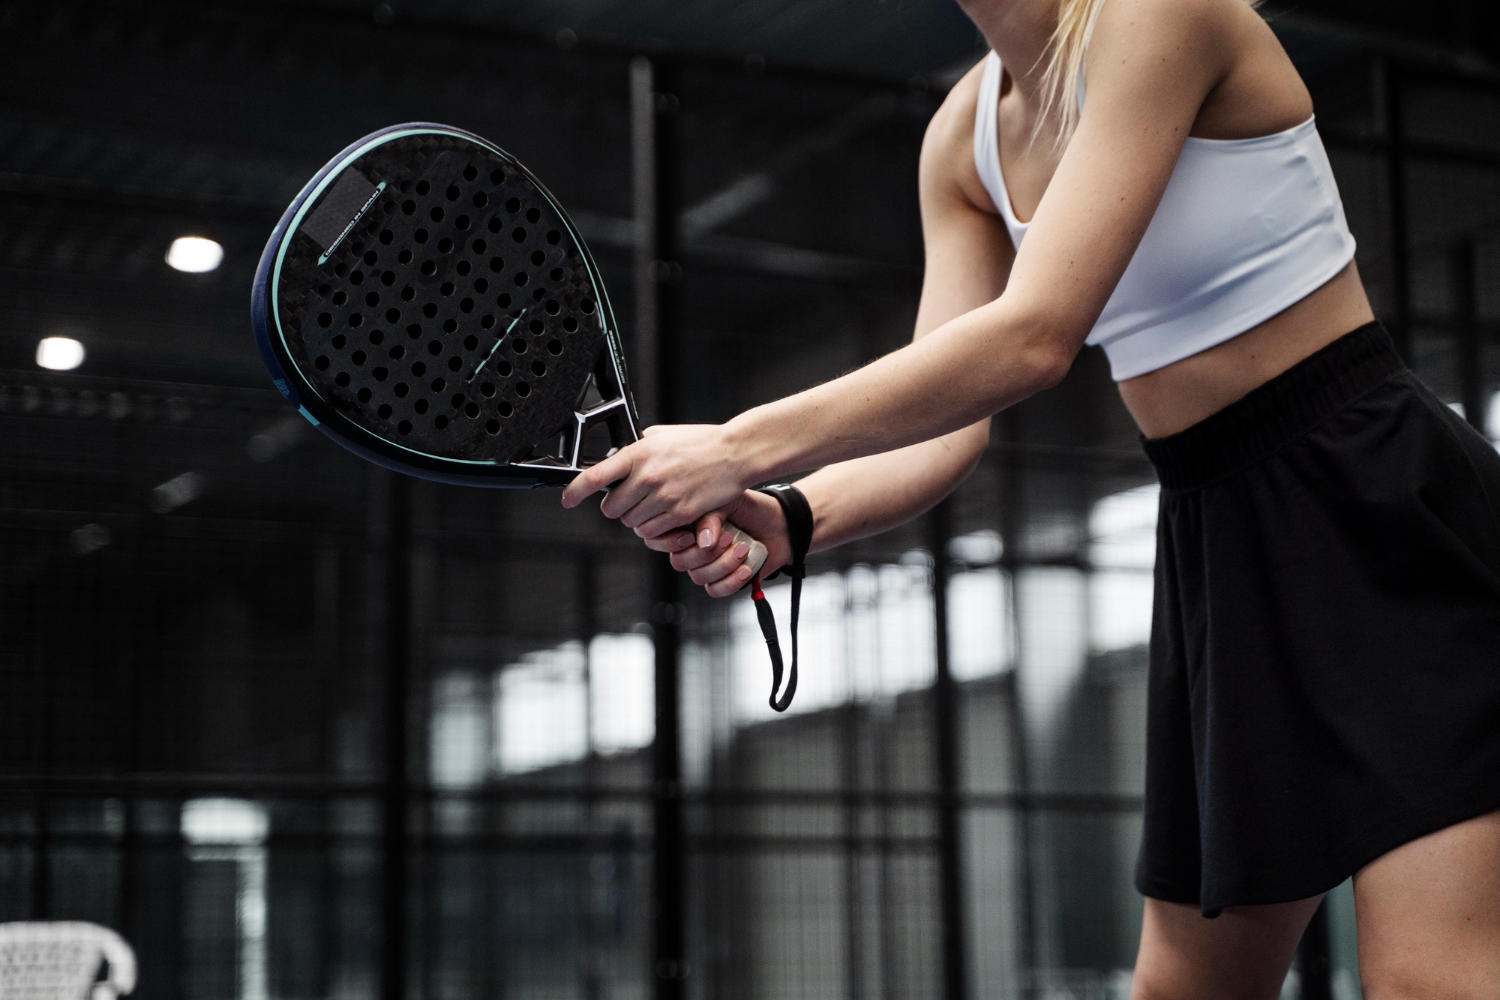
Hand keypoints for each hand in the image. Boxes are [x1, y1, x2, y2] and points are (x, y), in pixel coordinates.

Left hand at [560, 423, 749, 538]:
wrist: (735, 453)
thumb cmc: (701, 443)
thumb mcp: (662, 435)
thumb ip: (637, 447)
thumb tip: (617, 458)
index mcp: (639, 453)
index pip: (595, 476)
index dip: (574, 491)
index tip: (568, 500)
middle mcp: (648, 476)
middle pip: (611, 509)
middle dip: (618, 507)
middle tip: (632, 499)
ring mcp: (664, 497)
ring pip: (632, 523)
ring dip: (637, 518)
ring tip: (654, 504)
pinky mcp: (680, 513)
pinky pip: (653, 531)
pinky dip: (655, 527)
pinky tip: (666, 513)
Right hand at [643, 489, 789, 597]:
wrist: (780, 524)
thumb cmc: (751, 509)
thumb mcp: (729, 500)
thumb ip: (710, 515)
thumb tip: (702, 540)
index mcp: (685, 524)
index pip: (657, 538)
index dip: (669, 542)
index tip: (690, 536)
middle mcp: (692, 547)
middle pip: (679, 562)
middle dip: (706, 553)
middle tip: (729, 537)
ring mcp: (707, 565)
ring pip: (699, 577)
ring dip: (724, 564)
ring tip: (743, 549)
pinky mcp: (723, 580)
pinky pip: (716, 590)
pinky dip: (732, 581)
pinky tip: (746, 568)